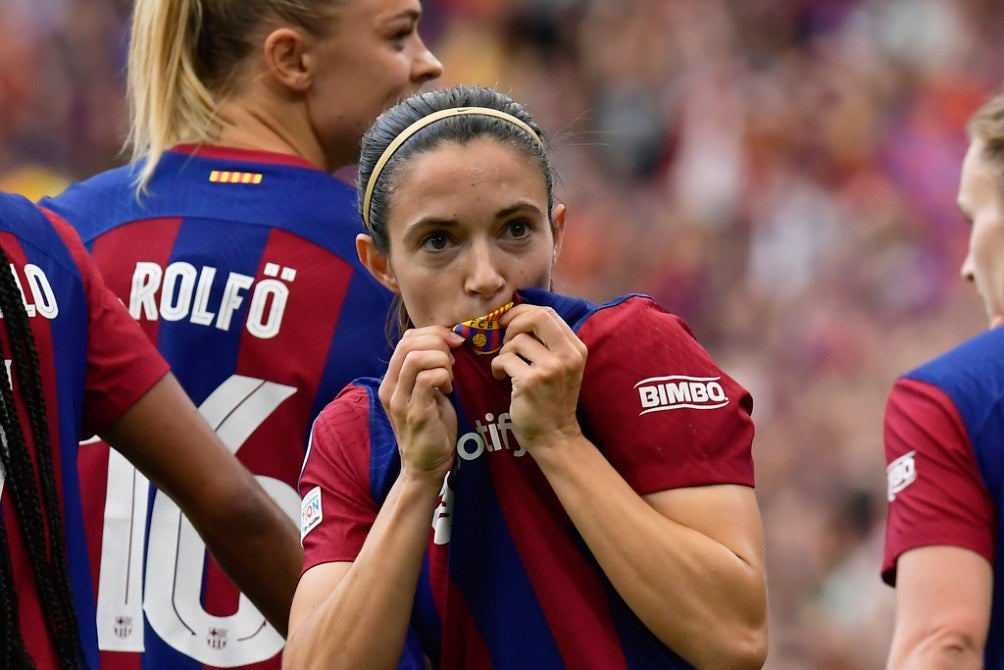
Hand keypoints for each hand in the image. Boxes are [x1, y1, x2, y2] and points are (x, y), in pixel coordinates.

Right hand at [380, 327, 464, 480]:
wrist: (426, 466)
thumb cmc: (432, 427)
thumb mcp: (426, 392)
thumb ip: (429, 369)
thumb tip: (447, 342)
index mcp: (391, 380)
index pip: (406, 339)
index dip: (433, 333)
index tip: (454, 342)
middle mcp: (390, 388)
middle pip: (409, 343)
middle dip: (439, 343)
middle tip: (453, 359)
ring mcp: (400, 401)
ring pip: (417, 358)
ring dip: (442, 360)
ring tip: (449, 376)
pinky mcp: (415, 414)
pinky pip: (428, 379)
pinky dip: (444, 377)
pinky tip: (448, 389)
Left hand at [490, 305, 586, 451]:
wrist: (554, 436)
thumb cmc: (553, 400)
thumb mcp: (562, 367)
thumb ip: (548, 343)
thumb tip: (519, 316)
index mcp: (576, 348)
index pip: (548, 313)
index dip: (523, 312)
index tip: (508, 321)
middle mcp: (567, 355)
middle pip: (536, 317)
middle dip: (513, 322)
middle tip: (503, 337)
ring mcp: (550, 368)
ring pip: (516, 340)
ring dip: (504, 351)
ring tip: (506, 367)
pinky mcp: (531, 382)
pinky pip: (504, 359)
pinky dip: (497, 366)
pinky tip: (501, 378)